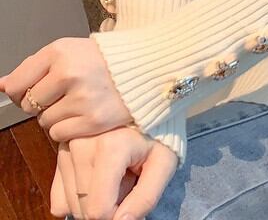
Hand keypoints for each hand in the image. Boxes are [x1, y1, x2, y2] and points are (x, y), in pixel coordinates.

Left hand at [0, 37, 134, 141]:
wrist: (147, 66)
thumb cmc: (105, 59)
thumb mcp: (69, 50)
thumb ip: (33, 67)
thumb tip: (1, 86)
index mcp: (60, 52)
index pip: (15, 85)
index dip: (22, 91)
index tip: (38, 89)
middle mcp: (70, 74)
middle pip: (29, 105)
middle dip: (43, 103)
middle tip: (65, 93)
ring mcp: (83, 98)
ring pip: (45, 122)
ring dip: (58, 116)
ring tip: (80, 101)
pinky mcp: (95, 120)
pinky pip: (60, 134)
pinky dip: (69, 128)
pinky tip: (86, 112)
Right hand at [50, 126, 177, 219]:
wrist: (145, 104)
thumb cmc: (158, 134)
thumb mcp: (164, 163)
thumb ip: (146, 197)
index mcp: (110, 147)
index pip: (98, 210)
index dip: (116, 216)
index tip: (131, 198)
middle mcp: (82, 145)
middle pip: (83, 208)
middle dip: (106, 206)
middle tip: (126, 180)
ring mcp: (67, 148)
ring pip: (69, 204)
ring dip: (92, 199)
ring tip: (115, 174)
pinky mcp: (60, 152)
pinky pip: (58, 196)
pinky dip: (76, 196)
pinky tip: (96, 177)